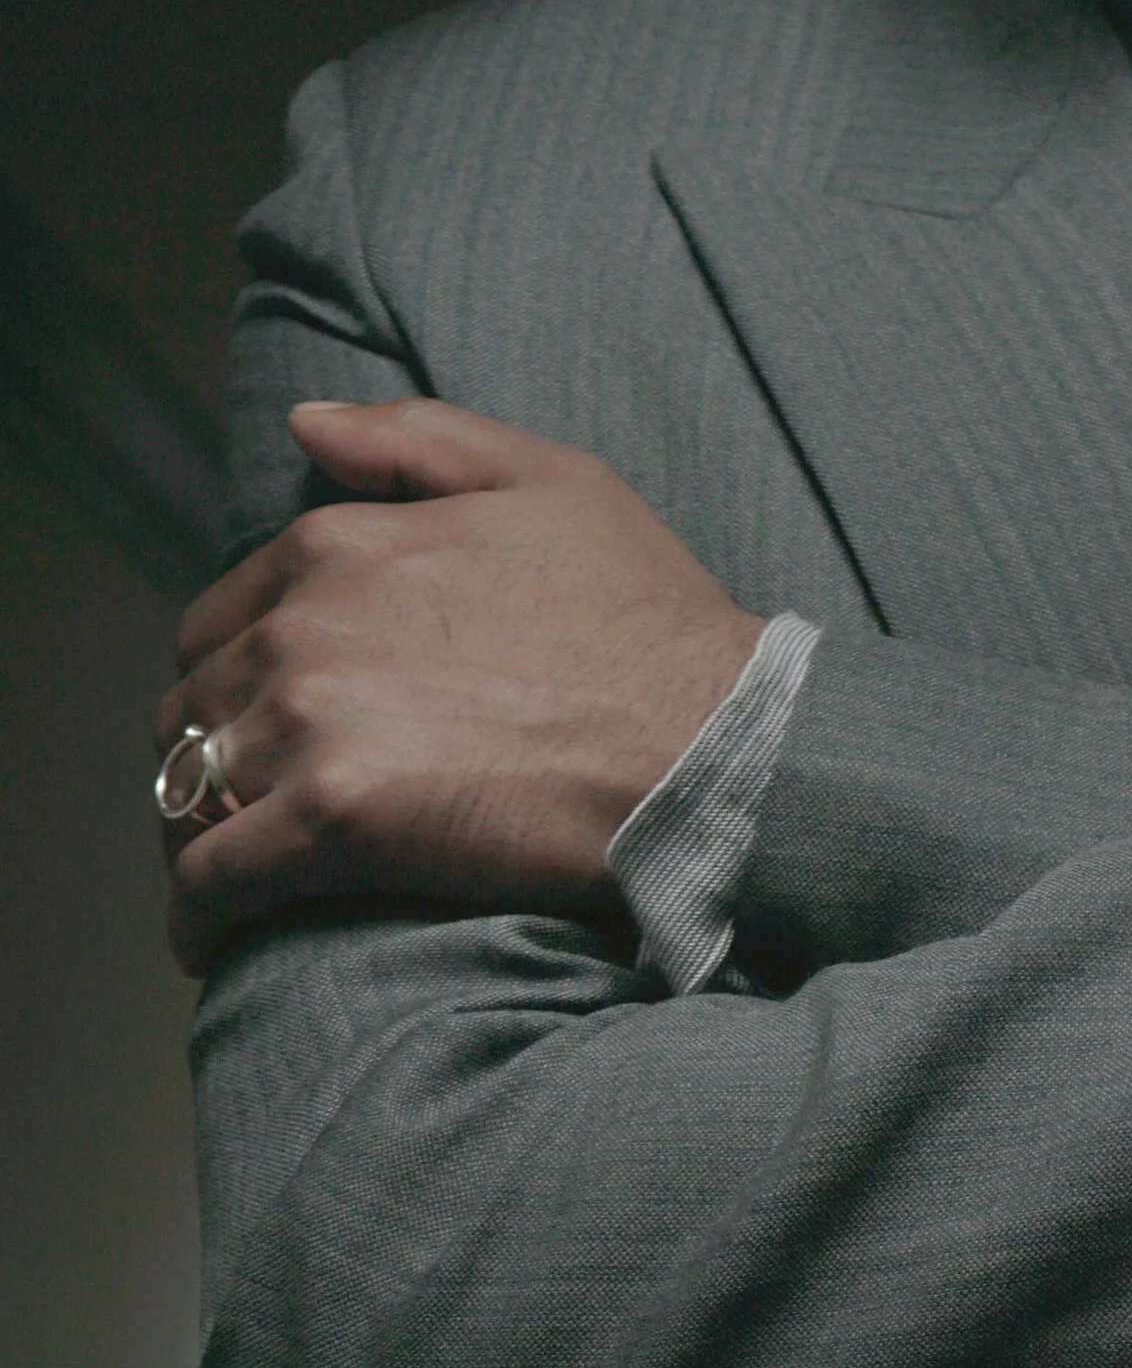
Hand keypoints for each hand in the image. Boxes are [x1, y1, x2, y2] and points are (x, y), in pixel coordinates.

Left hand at [157, 401, 764, 971]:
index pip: (220, 621)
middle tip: (244, 816)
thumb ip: (413, 440)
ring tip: (229, 880)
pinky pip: (215, 875)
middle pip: (194, 706)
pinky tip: (210, 942)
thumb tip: (305, 425)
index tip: (255, 732)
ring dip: (193, 834)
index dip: (229, 682)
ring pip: (185, 789)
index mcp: (336, 545)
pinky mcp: (334, 820)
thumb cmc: (648, 619)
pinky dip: (199, 912)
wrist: (711, 739)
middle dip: (206, 759)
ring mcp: (312, 722)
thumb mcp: (545, 479)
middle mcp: (302, 625)